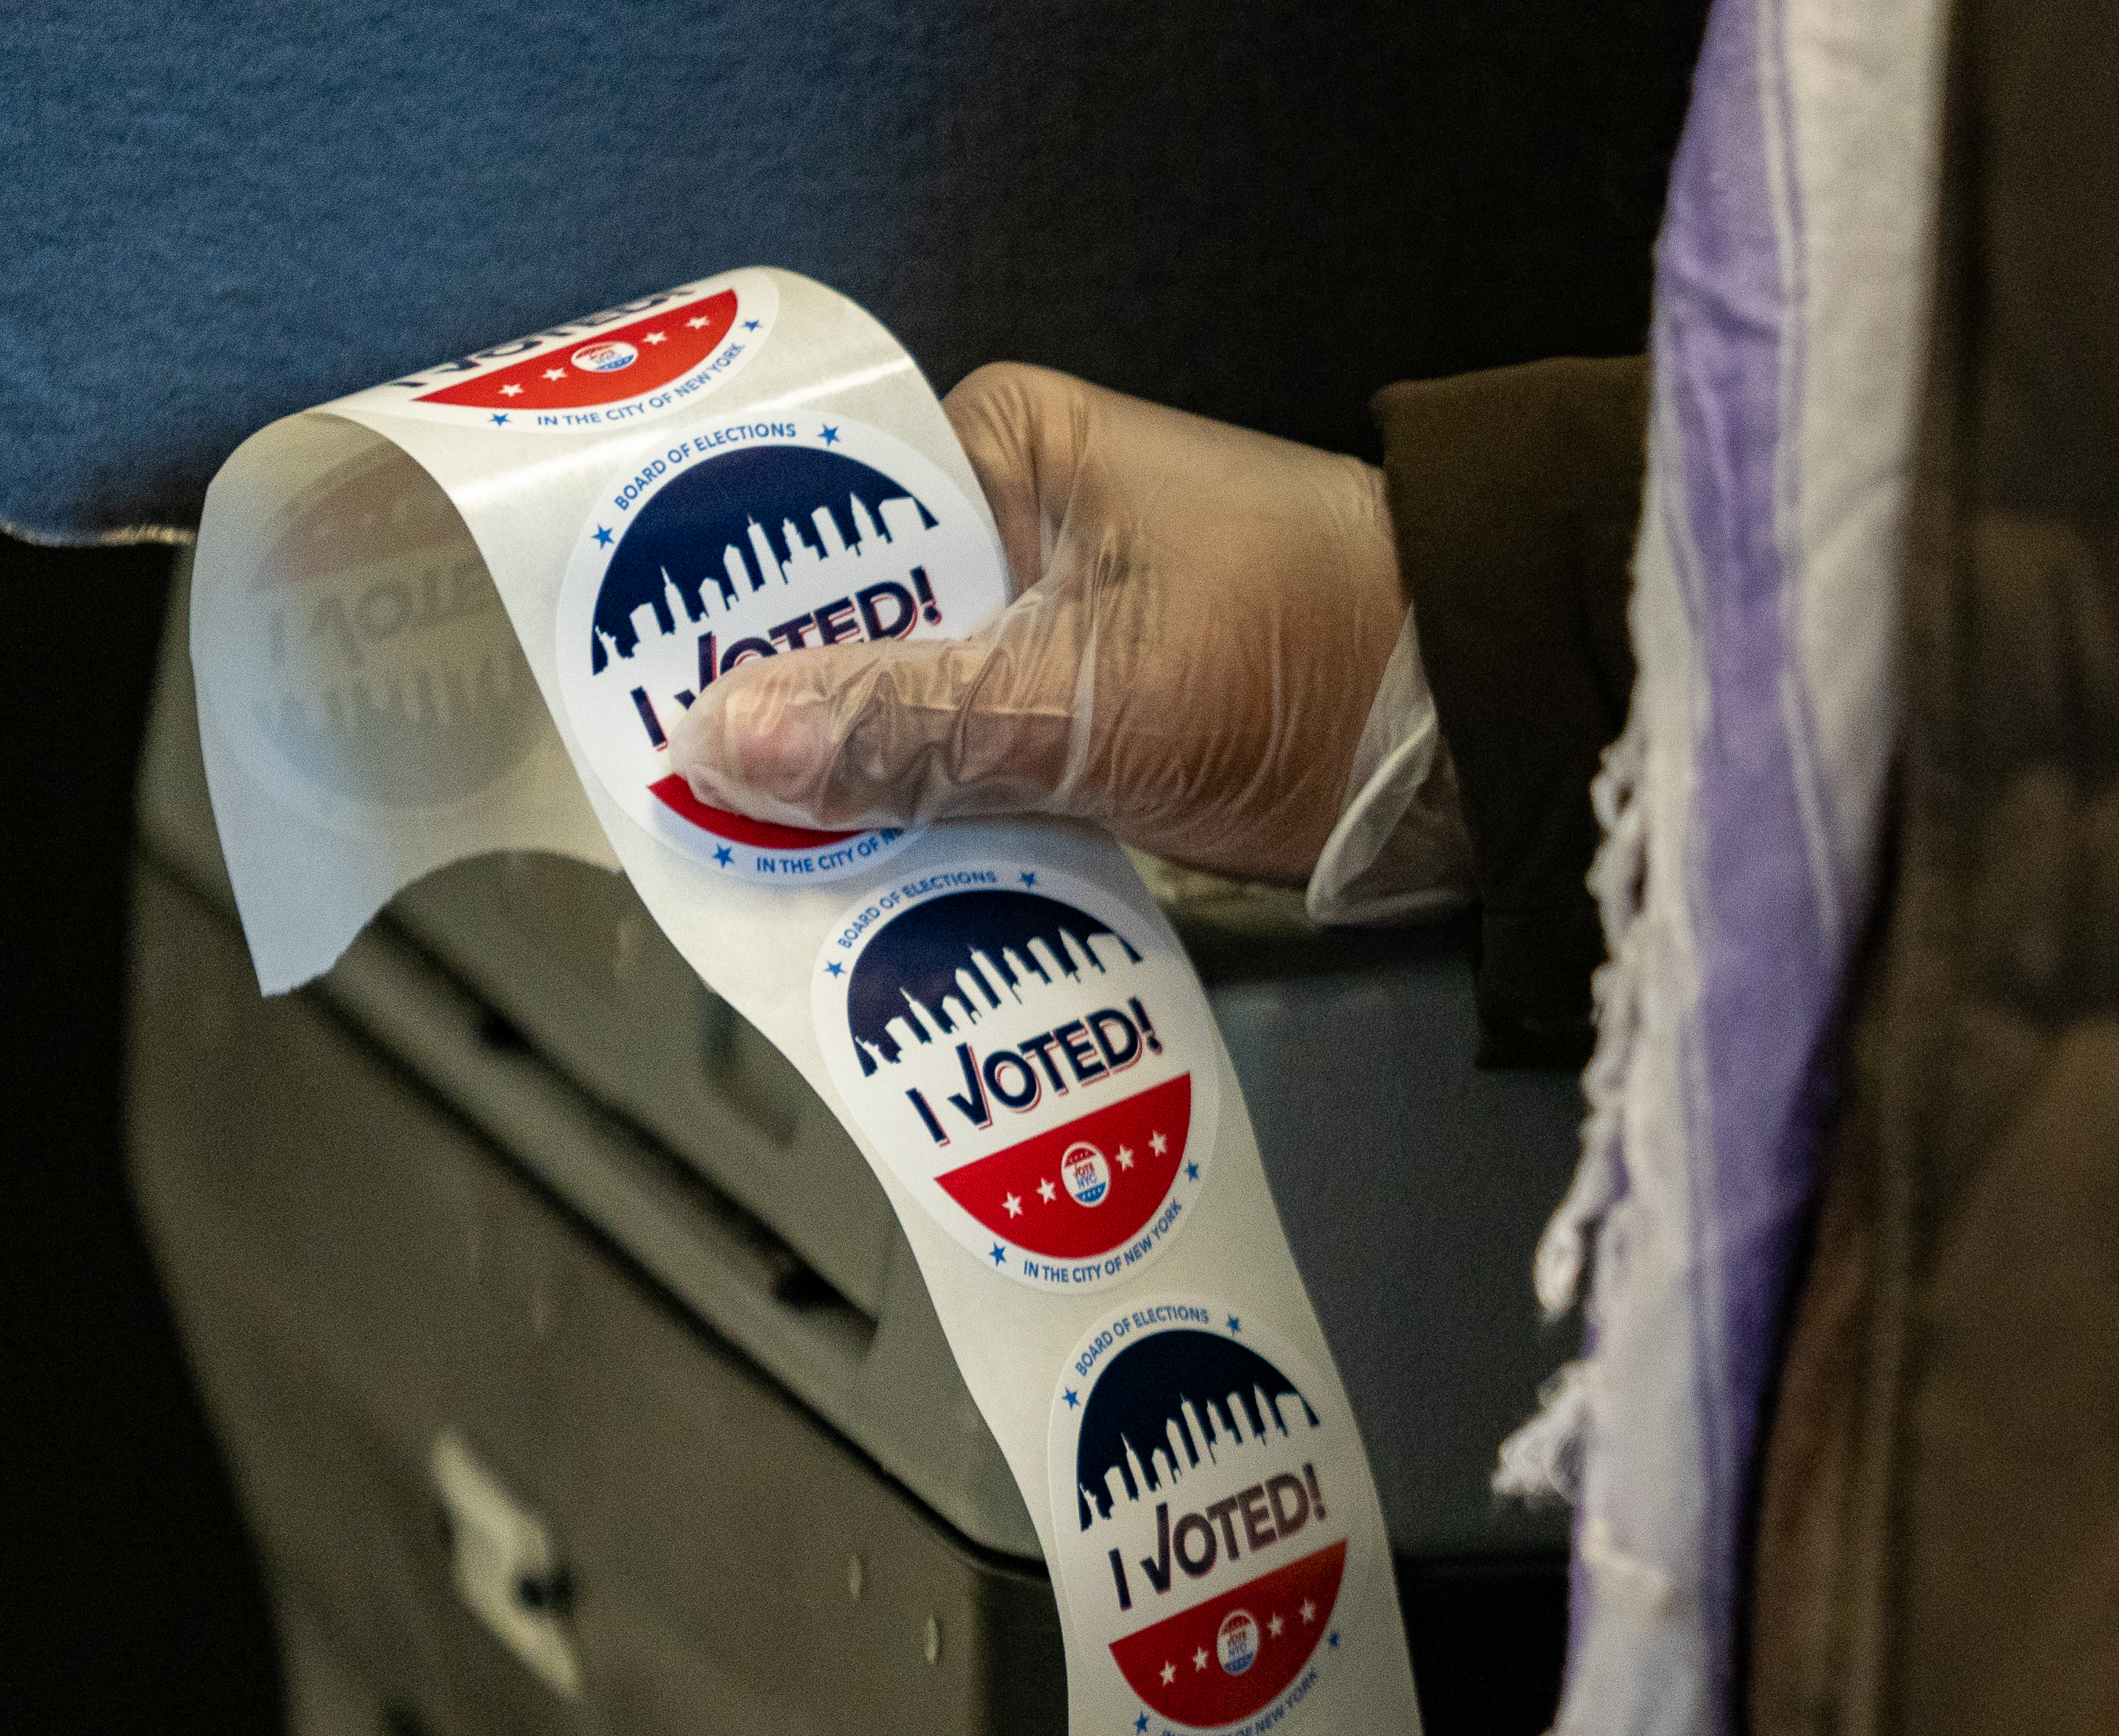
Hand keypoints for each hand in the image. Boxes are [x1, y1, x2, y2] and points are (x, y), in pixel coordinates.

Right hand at [670, 363, 1408, 885]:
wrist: (1484, 732)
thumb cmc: (1332, 646)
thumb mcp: (1102, 696)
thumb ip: (921, 726)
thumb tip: (741, 739)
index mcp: (1006, 454)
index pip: (809, 520)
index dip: (717, 611)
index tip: (634, 696)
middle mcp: (1012, 538)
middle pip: (841, 635)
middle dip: (777, 730)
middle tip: (681, 814)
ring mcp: (1045, 646)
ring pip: (898, 725)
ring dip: (852, 804)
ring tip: (751, 876)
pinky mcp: (1083, 740)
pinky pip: (966, 787)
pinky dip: (929, 842)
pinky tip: (869, 898)